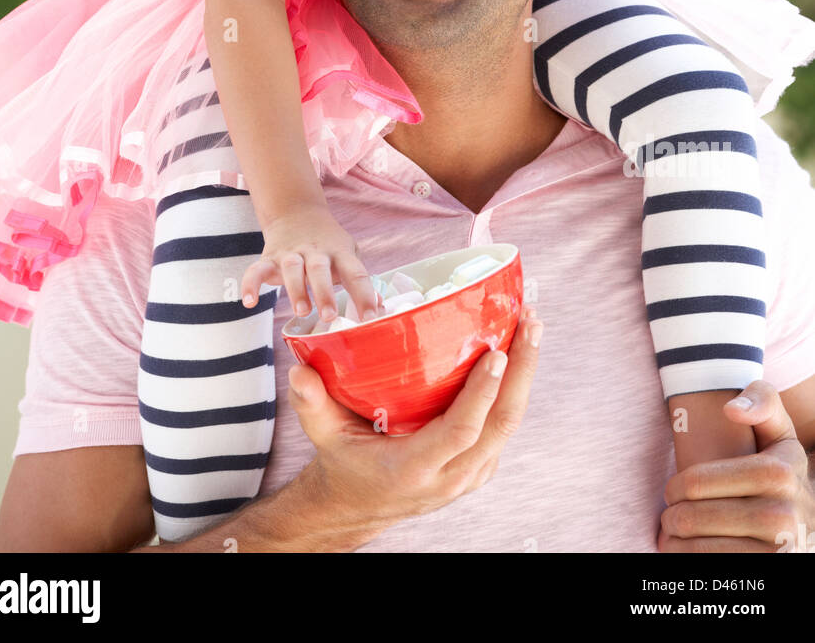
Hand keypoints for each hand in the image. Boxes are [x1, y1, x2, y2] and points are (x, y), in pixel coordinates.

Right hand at [241, 201, 379, 323]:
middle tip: (329, 316)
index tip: (371, 318)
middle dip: (324, 292)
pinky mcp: (269, 258)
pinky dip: (251, 284)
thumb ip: (360, 282)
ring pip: (292, 268)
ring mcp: (290, 254)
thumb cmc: (329, 245)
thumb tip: (380, 310)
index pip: (356, 273)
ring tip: (301, 312)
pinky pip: (256, 270)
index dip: (365, 295)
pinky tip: (250, 302)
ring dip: (295, 289)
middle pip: (320, 269)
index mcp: (340, 253)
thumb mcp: (348, 256)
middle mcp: (315, 252)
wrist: (297, 212)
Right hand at [288, 307, 542, 531]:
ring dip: (524, 376)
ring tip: (531, 327)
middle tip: (531, 323)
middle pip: (500, 425)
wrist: (357, 504)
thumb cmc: (342, 461)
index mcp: (415, 468)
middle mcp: (449, 477)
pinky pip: (502, 428)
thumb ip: (311, 402)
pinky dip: (513, 390)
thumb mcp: (323, 434)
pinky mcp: (477, 468)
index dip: (482, 393)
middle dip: (521, 372)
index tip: (496, 353)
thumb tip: (298, 368)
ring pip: (508, 426)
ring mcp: (468, 476)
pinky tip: (516, 353)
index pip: (461, 431)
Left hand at [659, 380, 814, 552]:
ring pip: (698, 549)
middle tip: (670, 513)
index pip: (696, 483)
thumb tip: (730, 410)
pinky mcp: (770, 572)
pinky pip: (712, 569)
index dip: (674, 487)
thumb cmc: (780, 465)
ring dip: (676, 541)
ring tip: (674, 532)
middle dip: (671, 515)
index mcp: (778, 473)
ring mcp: (778, 551)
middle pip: (693, 518)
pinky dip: (689, 561)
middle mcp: (782, 516)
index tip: (672, 489)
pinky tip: (688, 550)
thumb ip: (761, 400)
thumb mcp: (778, 429)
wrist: (811, 518)